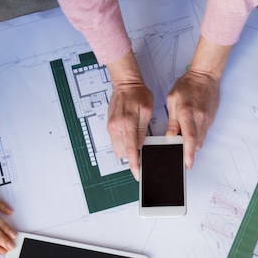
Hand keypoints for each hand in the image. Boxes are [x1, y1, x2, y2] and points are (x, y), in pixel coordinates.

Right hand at [106, 51, 152, 180]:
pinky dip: (123, 144)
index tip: (138, 173)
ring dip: (127, 151)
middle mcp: (116, 126)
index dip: (134, 164)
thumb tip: (141, 146)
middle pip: (122, 153)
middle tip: (142, 156)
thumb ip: (142, 130)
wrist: (125, 83)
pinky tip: (131, 139)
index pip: (130, 150)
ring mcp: (111, 127)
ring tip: (137, 145)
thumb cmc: (138, 94)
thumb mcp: (147, 111)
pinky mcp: (110, 126)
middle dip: (131, 157)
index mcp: (127, 123)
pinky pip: (115, 142)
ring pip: (117, 149)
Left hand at [165, 69, 219, 168]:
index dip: (188, 153)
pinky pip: (204, 133)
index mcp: (187, 113)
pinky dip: (197, 136)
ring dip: (193, 144)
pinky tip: (191, 131)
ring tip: (184, 141)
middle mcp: (199, 118)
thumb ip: (172, 120)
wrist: (205, 76)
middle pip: (197, 144)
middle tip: (181, 154)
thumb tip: (170, 136)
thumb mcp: (172, 100)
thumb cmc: (188, 85)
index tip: (187, 164)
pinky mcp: (210, 120)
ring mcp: (207, 120)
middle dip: (189, 151)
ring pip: (201, 140)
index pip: (189, 138)